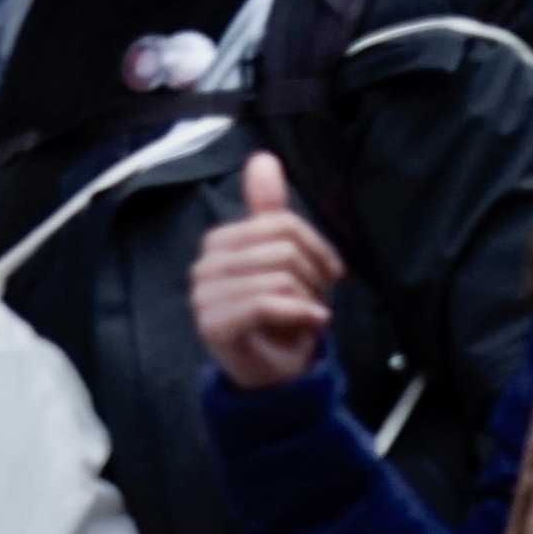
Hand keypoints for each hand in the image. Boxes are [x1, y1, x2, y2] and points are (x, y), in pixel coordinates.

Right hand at [191, 152, 342, 389]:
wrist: (273, 374)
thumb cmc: (280, 315)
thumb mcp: (282, 257)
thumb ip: (268, 210)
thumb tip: (262, 158)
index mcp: (219, 244)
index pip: (278, 223)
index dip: (316, 246)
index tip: (328, 273)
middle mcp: (205, 267)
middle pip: (281, 247)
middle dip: (312, 275)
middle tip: (314, 299)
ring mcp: (204, 298)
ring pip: (278, 276)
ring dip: (308, 299)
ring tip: (307, 315)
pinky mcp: (214, 326)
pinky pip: (266, 303)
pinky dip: (300, 314)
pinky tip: (310, 324)